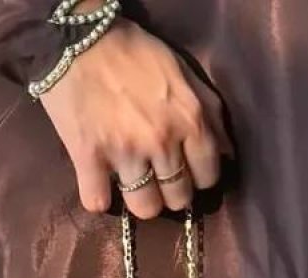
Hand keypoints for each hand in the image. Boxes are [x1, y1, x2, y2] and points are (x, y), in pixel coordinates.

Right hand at [40, 18, 232, 218]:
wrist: (79, 38)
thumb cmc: (134, 53)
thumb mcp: (183, 73)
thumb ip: (210, 112)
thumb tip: (228, 153)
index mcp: (189, 120)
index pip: (208, 177)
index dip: (198, 177)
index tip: (185, 170)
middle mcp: (161, 141)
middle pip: (178, 199)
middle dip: (170, 191)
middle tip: (158, 176)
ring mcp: (124, 152)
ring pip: (144, 208)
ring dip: (140, 200)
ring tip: (132, 182)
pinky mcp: (88, 157)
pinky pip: (97, 203)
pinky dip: (98, 198)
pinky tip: (99, 183)